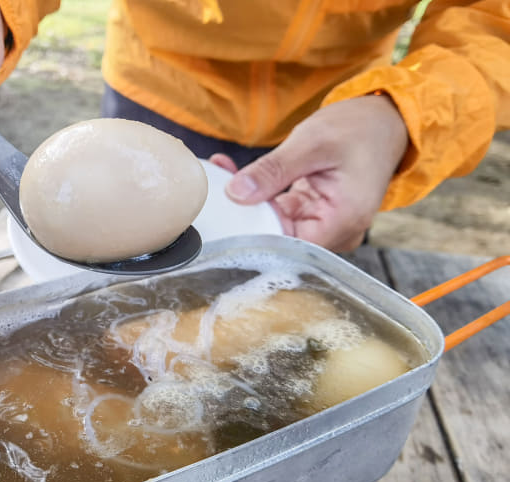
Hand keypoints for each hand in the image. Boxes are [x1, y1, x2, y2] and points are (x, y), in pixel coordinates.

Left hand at [212, 95, 408, 251]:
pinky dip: (261, 195)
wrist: (384, 121)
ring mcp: (325, 224)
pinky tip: (237, 176)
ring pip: (276, 224)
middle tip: (213, 189)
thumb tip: (236, 193)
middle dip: (245, 214)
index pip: (288, 244)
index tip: (224, 213)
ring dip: (249, 202)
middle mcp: (337, 231)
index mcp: (343, 221)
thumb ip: (273, 171)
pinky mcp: (314, 213)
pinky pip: (281, 212)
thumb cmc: (359, 129)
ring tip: (222, 175)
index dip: (253, 232)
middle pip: (280, 237)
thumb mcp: (311, 144)